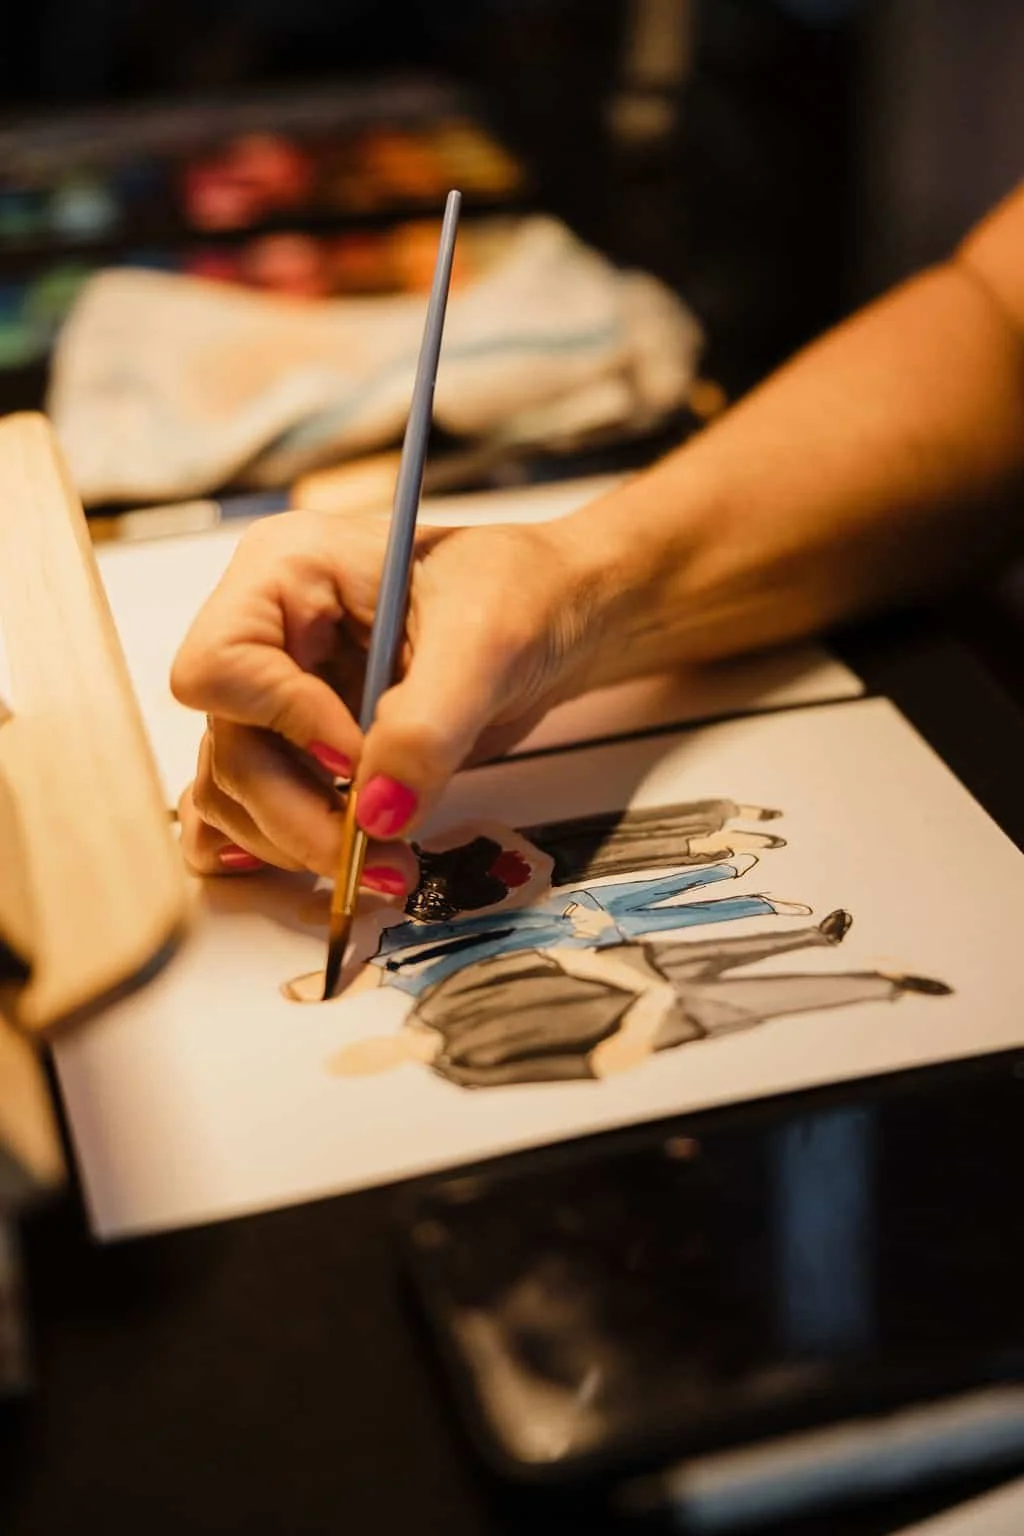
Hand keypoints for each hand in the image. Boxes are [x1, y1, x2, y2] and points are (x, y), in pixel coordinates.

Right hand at [170, 509, 616, 883]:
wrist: (556, 617)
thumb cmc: (521, 591)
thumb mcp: (487, 643)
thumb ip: (428, 726)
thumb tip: (377, 814)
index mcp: (286, 572)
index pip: (220, 664)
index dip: (282, 721)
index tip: (356, 754)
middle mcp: (267, 634)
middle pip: (228, 744)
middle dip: (297, 812)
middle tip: (377, 857)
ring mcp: (278, 695)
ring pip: (235, 790)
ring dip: (297, 843)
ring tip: (386, 866)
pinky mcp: (300, 748)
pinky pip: (250, 811)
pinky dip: (280, 850)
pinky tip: (327, 871)